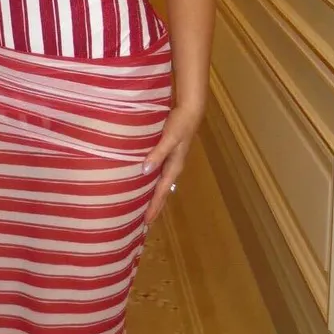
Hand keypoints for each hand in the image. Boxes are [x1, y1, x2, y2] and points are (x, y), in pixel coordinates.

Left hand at [141, 104, 201, 225]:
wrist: (191, 110)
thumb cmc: (180, 123)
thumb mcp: (169, 138)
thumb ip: (158, 153)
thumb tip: (145, 172)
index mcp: (174, 166)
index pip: (162, 192)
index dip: (154, 206)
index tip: (146, 221)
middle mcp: (173, 168)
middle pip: (163, 192)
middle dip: (155, 207)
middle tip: (144, 223)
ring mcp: (171, 162)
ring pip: (161, 185)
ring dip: (153, 197)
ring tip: (143, 208)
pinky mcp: (168, 155)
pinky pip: (159, 175)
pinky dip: (152, 183)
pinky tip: (144, 184)